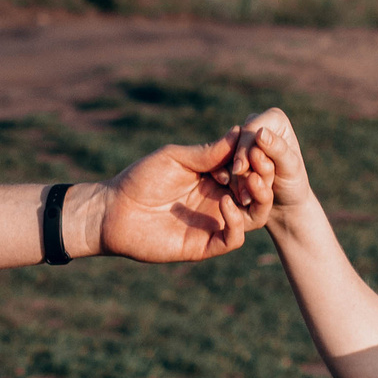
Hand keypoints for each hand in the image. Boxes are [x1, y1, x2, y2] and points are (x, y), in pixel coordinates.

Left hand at [95, 137, 270, 262]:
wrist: (114, 211)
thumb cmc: (140, 179)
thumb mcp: (175, 158)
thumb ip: (207, 152)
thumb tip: (240, 132)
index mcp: (214, 177)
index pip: (247, 168)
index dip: (255, 157)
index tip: (256, 144)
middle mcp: (219, 199)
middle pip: (257, 191)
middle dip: (263, 176)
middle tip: (259, 165)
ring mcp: (214, 223)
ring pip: (254, 216)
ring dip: (259, 199)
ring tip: (250, 183)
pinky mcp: (205, 245)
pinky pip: (233, 238)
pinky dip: (236, 222)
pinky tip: (225, 202)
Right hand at [222, 107, 310, 234]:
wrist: (286, 202)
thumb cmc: (293, 183)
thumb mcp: (290, 168)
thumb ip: (278, 149)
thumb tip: (261, 132)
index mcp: (275, 119)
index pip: (251, 128)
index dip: (243, 148)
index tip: (240, 170)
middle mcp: (259, 123)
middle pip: (237, 140)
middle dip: (240, 164)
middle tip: (243, 187)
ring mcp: (245, 138)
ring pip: (229, 153)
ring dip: (235, 175)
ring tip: (246, 196)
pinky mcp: (234, 152)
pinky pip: (223, 162)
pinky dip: (229, 179)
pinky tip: (238, 194)